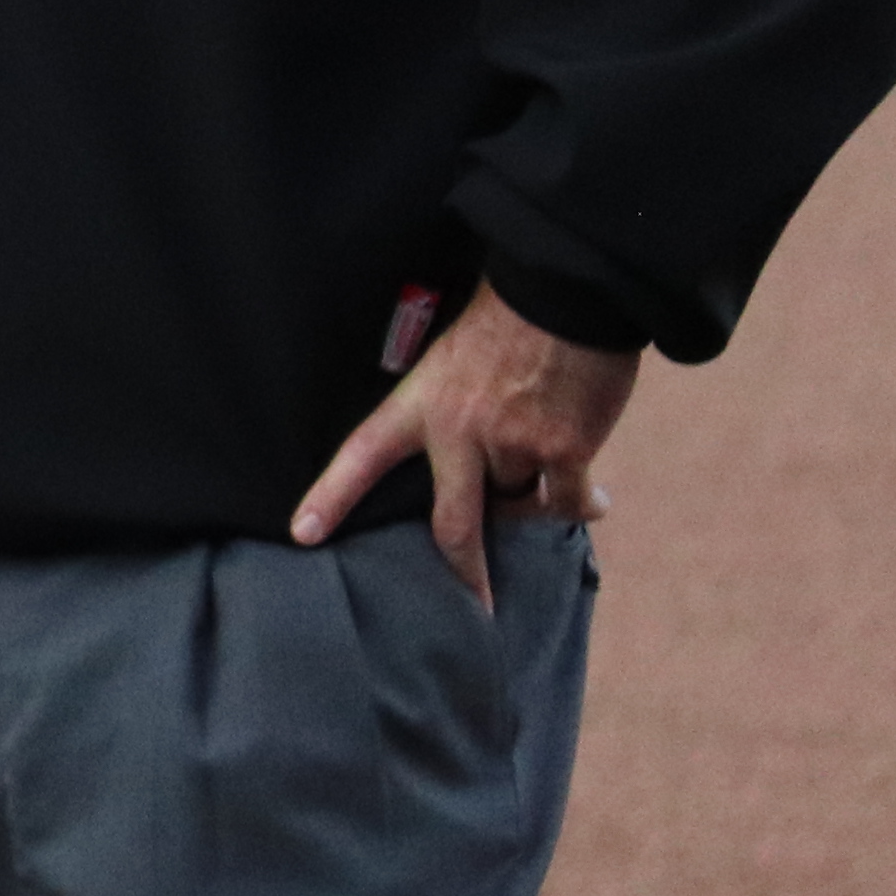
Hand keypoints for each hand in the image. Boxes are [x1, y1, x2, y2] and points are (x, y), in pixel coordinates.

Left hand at [289, 285, 640, 611]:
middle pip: (453, 523)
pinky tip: (593, 500)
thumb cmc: (509, 317)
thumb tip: (485, 468)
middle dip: (464, 572)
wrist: (565, 290)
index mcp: (421, 403)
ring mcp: (511, 445)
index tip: (303, 533)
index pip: (363, 454)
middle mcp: (459, 432)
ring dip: (533, 494)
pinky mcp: (562, 450)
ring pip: (520, 503)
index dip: (332, 496)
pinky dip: (579, 504)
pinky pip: (565, 502)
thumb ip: (455, 409)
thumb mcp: (453, 357)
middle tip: (474, 606)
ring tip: (548, 462)